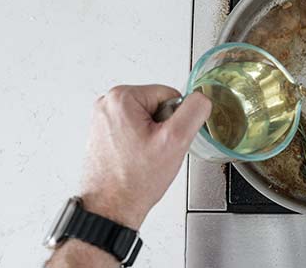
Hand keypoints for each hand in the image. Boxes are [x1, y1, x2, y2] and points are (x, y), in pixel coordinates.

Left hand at [81, 85, 210, 228]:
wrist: (110, 208)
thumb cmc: (135, 180)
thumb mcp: (175, 141)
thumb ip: (194, 111)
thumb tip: (202, 97)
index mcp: (122, 97)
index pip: (170, 96)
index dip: (175, 121)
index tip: (163, 140)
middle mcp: (108, 104)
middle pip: (157, 106)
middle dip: (163, 129)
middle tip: (154, 151)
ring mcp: (103, 119)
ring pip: (147, 119)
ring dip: (153, 137)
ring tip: (144, 157)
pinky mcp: (104, 133)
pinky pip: (135, 130)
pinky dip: (140, 144)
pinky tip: (135, 159)